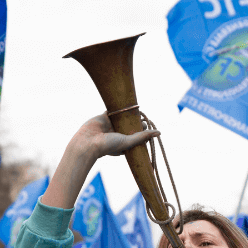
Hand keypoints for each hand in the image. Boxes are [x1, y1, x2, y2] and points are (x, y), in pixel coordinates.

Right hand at [43, 113, 159, 209]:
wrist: (88, 142)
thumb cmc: (108, 146)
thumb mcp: (128, 141)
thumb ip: (142, 136)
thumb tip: (159, 132)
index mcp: (124, 143)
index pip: (137, 135)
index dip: (143, 130)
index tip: (148, 126)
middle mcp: (118, 134)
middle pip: (130, 124)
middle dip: (136, 120)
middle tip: (143, 116)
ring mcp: (111, 125)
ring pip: (122, 116)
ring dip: (128, 112)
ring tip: (136, 108)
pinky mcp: (104, 117)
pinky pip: (112, 110)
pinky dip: (117, 106)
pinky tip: (124, 101)